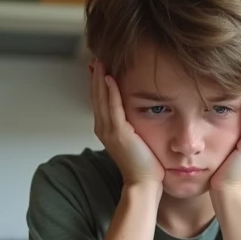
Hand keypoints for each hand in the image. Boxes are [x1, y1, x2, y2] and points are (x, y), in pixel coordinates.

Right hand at [90, 60, 163, 186]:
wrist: (143, 182)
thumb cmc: (144, 164)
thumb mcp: (134, 139)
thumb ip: (131, 125)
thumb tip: (136, 114)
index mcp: (106, 129)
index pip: (100, 100)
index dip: (98, 82)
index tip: (99, 66)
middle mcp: (103, 128)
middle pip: (96, 96)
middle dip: (96, 76)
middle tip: (96, 57)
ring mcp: (109, 130)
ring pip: (102, 98)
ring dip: (100, 78)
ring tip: (101, 60)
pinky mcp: (118, 132)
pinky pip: (113, 107)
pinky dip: (110, 91)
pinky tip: (109, 77)